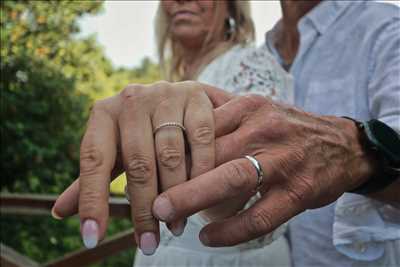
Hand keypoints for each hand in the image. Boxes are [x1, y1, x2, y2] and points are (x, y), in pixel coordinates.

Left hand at [52, 81, 239, 253]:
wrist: (178, 99)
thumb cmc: (140, 132)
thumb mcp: (115, 151)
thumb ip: (92, 179)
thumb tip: (58, 212)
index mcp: (104, 113)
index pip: (93, 161)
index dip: (92, 201)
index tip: (92, 239)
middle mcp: (132, 99)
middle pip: (137, 163)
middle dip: (144, 210)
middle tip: (148, 244)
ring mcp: (165, 94)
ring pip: (170, 155)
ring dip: (175, 196)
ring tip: (174, 227)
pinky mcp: (195, 97)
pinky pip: (200, 141)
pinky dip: (201, 172)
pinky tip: (199, 195)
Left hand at [151, 94, 376, 246]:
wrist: (342, 144)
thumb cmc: (287, 129)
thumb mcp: (257, 111)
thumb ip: (220, 117)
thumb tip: (173, 129)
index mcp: (249, 107)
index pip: (199, 126)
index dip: (170, 148)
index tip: (146, 165)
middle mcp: (265, 129)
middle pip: (210, 151)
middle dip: (174, 175)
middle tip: (146, 195)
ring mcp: (283, 161)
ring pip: (232, 180)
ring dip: (194, 199)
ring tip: (166, 215)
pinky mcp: (299, 192)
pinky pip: (259, 215)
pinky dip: (230, 230)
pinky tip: (208, 237)